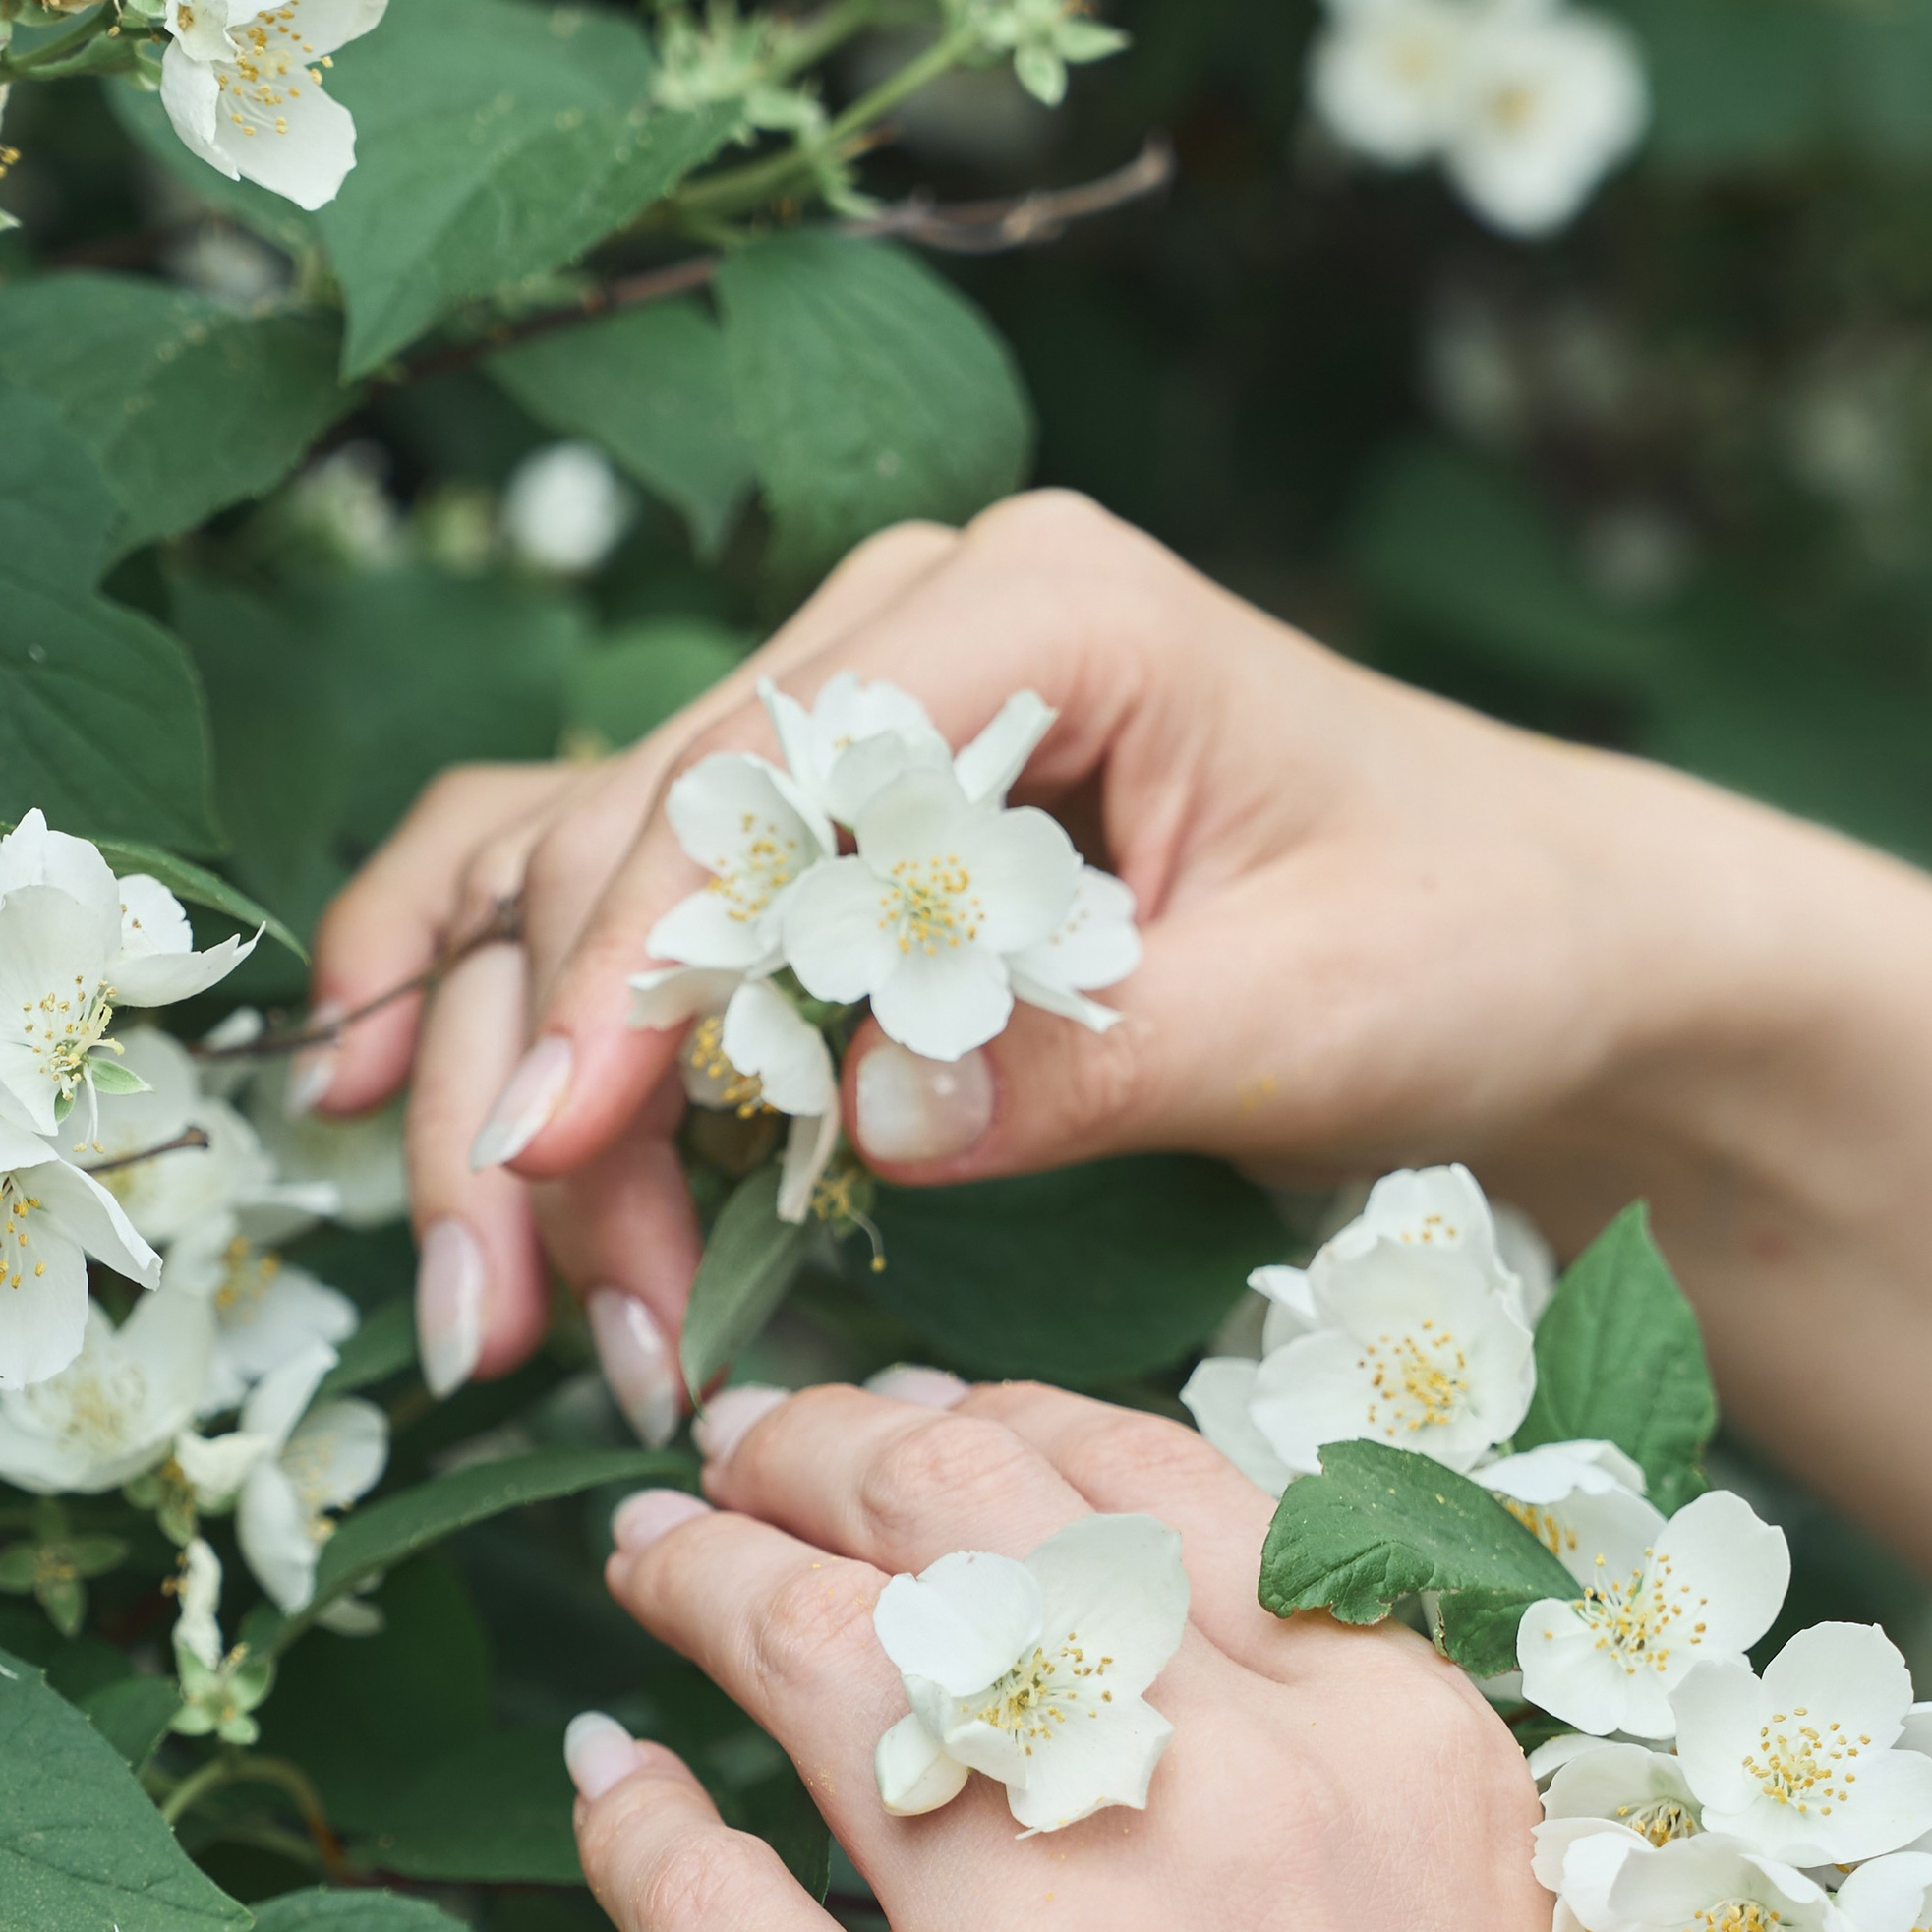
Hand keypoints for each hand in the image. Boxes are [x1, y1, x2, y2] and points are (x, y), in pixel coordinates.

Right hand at [301, 488, 1795, 1429]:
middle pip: (627, 840)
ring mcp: (853, 718)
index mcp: (1043, 608)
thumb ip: (1087, 1056)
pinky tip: (400, 1128)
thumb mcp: (1321, 1016)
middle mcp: (912, 627)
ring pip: (579, 879)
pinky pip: (619, 900)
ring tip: (484, 1309)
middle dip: (538, 1087)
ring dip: (504, 1089)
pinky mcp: (832, 826)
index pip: (759, 779)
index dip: (627, 977)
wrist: (1530, 943)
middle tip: (508, 1322)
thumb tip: (852, 1118)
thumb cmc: (1465, 946)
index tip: (553, 1166)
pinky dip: (517, 1020)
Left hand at [564, 1378, 1931, 1931]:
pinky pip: (699, 1892)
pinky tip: (613, 1781)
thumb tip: (1088, 1670)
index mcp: (1393, 1742)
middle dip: (815, 1449)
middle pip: (952, 1511)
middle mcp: (1227, 1795)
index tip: (889, 1423)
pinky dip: (636, 1817)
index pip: (1132, 1475)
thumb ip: (1303, 1792)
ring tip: (648, 1553)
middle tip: (737, 1449)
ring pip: (806, 1650)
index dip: (973, 1420)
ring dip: (701, 1570)